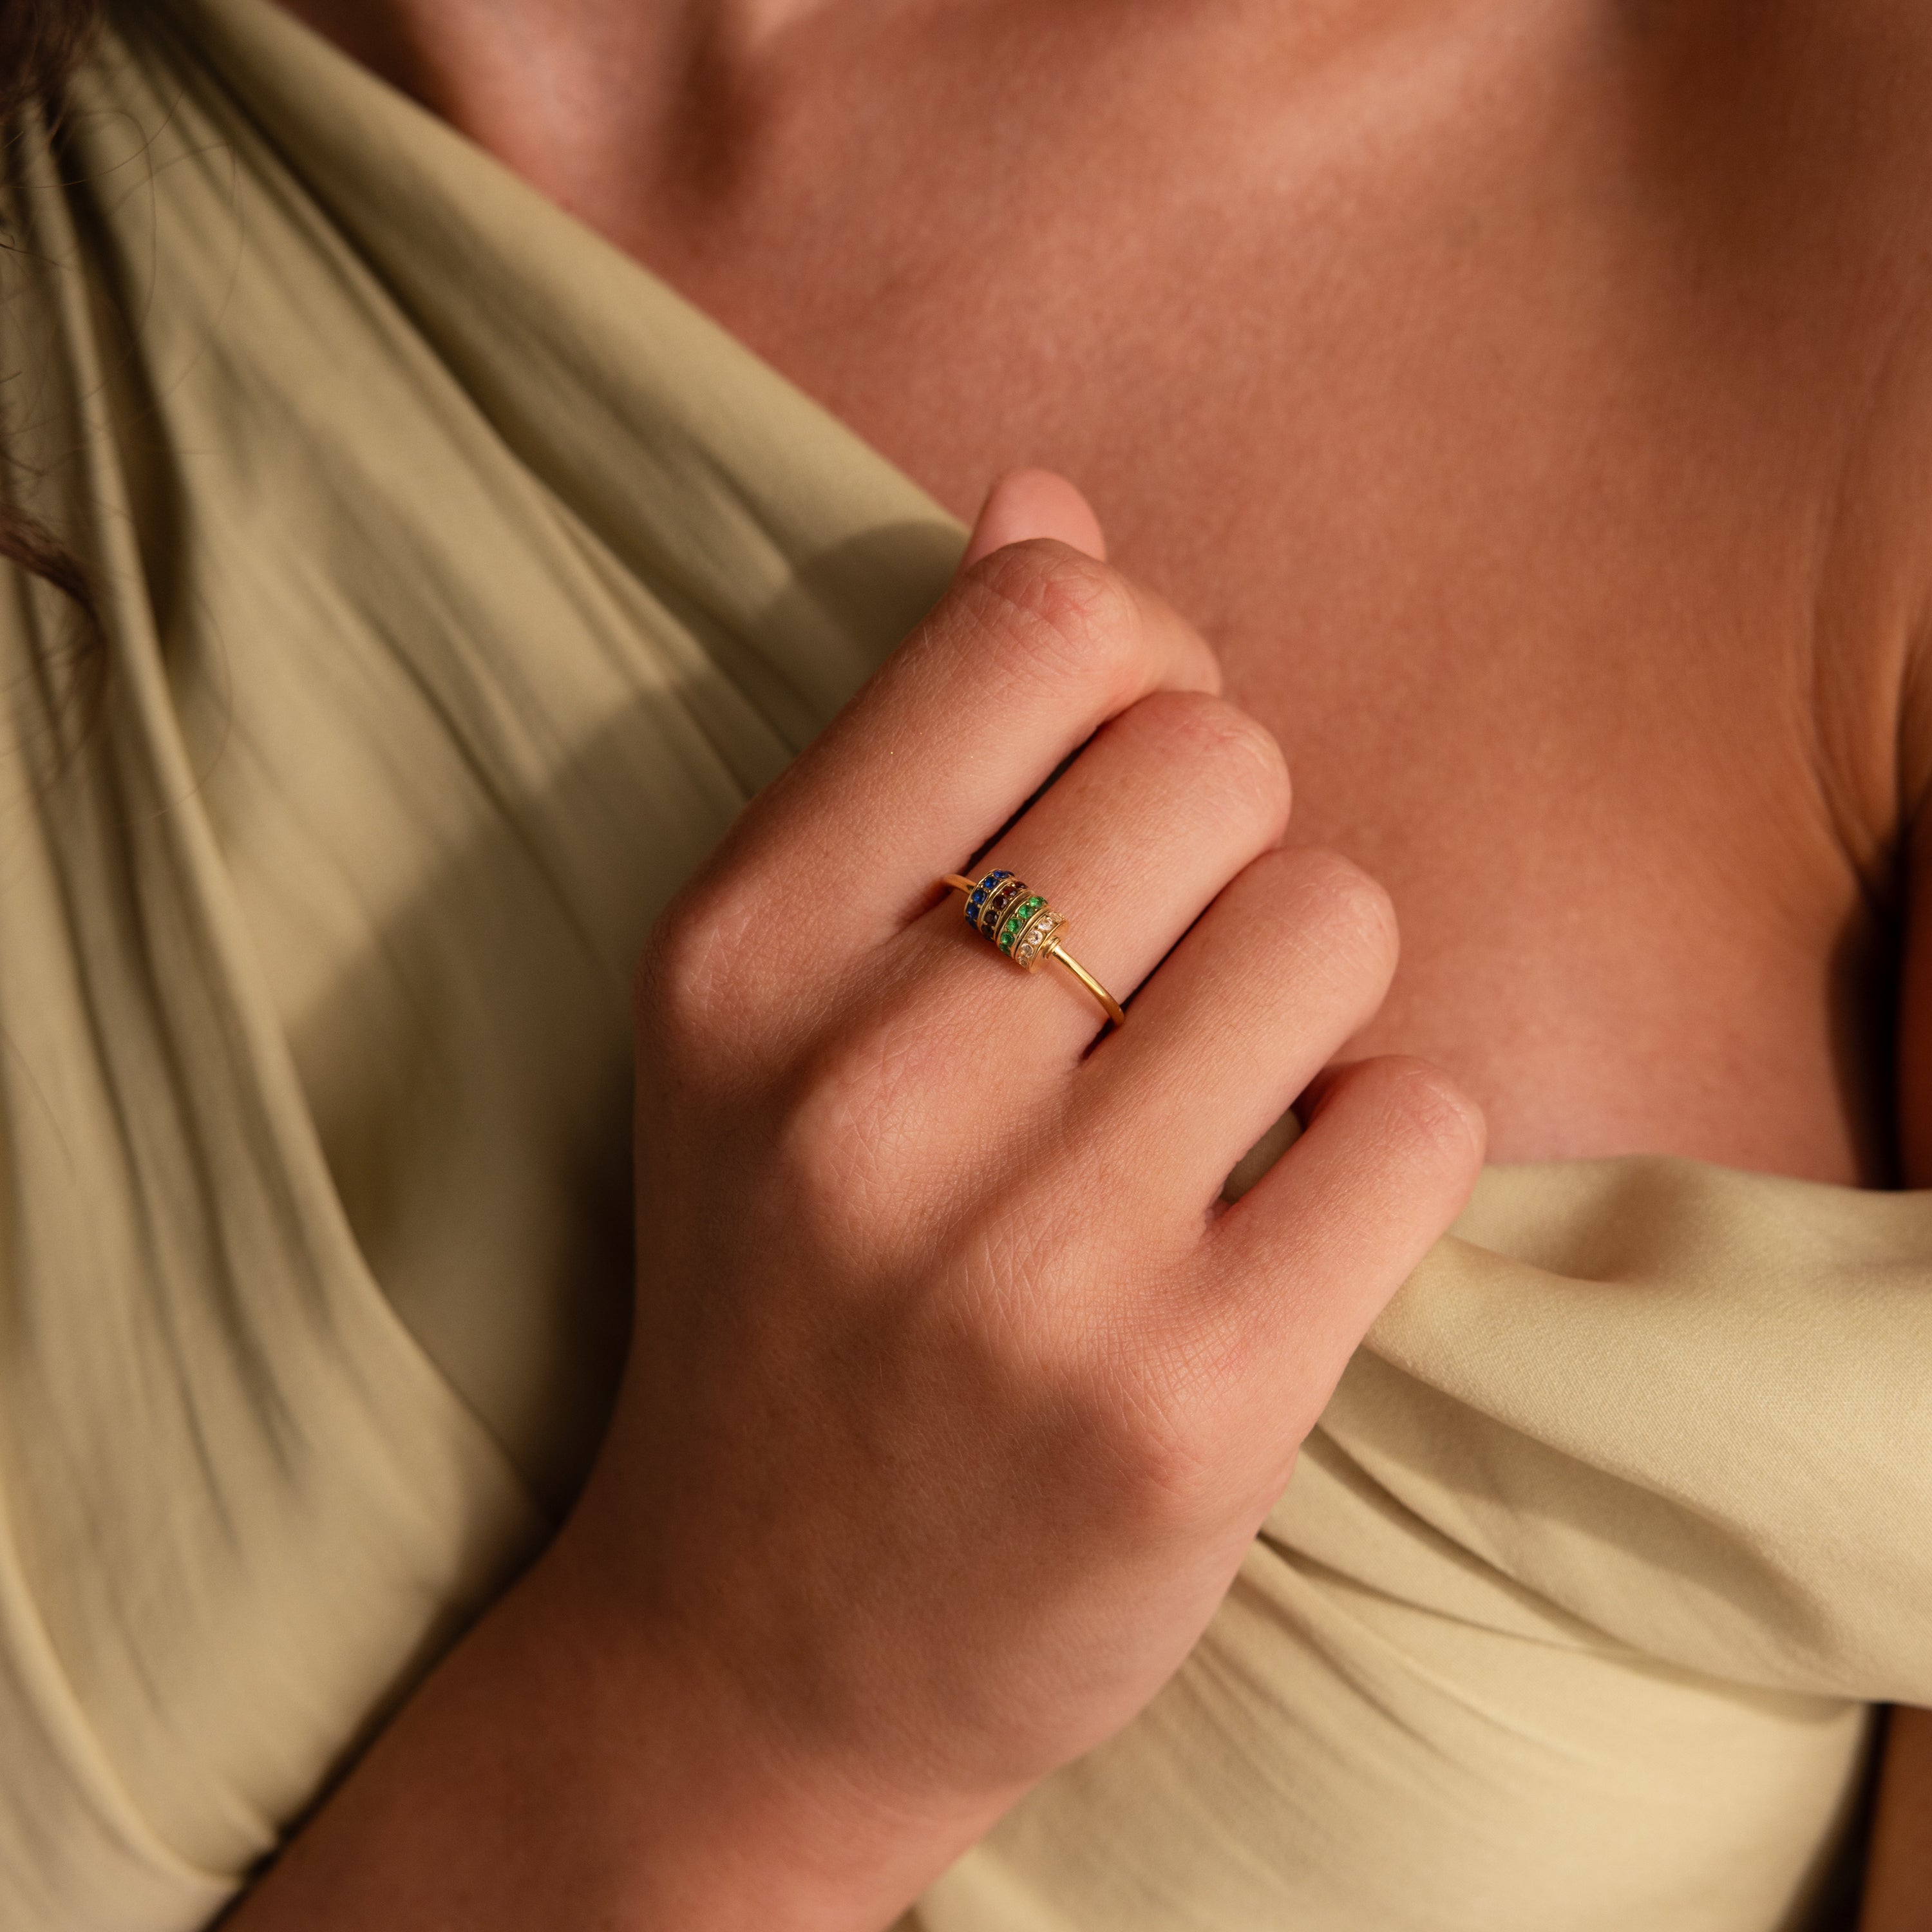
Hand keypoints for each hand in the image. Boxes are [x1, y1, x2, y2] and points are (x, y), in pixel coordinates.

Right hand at [560, 469, 1484, 1917]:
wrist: (757, 1643)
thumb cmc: (785, 1287)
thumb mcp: (769, 1009)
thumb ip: (912, 750)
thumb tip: (1047, 498)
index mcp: (740, 951)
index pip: (1042, 624)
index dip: (1137, 663)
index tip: (1118, 782)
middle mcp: (866, 1085)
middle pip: (1222, 756)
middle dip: (1231, 844)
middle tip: (1160, 979)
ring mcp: (1029, 1256)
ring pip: (1338, 923)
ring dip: (1312, 1004)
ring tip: (1204, 1114)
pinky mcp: (1191, 1400)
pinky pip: (1421, 1120)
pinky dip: (1382, 1150)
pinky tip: (1274, 1225)